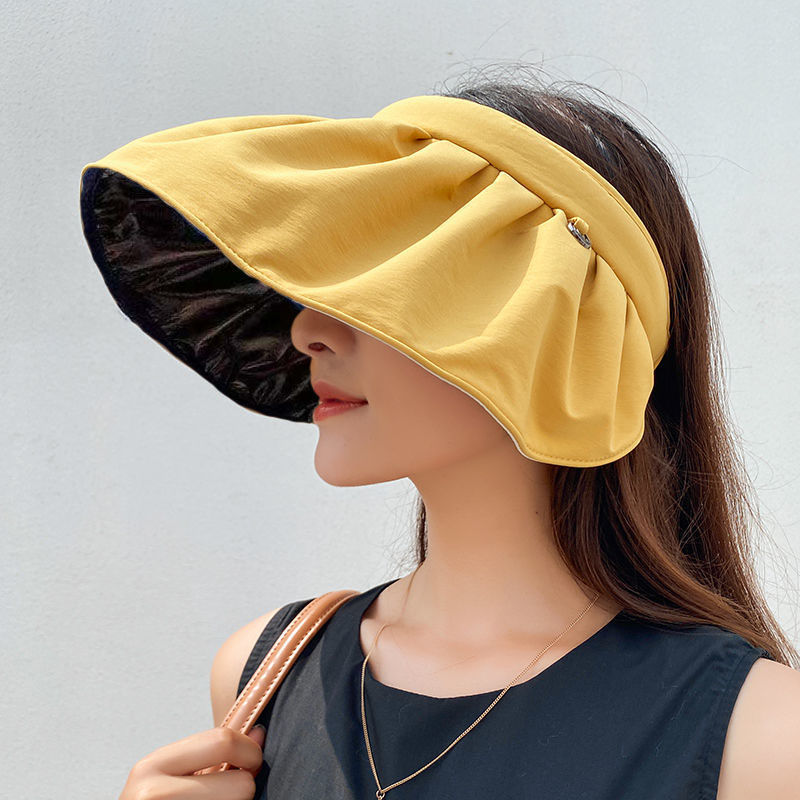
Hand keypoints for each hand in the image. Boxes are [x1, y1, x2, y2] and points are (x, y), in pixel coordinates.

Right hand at [118, 724, 266, 798]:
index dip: (249, 751)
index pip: (222, 741)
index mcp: (152, 766)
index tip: (252, 762)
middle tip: (231, 793)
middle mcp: (151, 794)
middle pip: (239, 785)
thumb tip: (259, 732)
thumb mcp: (173, 774)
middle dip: (244, 789)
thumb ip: (214, 752)